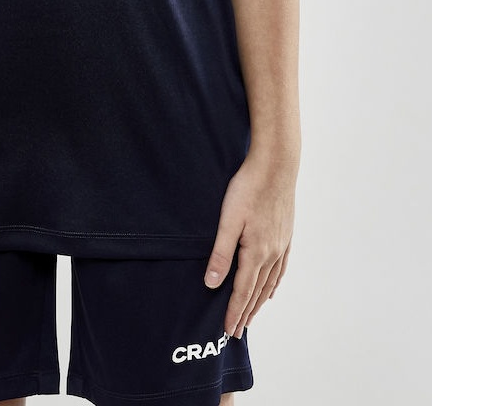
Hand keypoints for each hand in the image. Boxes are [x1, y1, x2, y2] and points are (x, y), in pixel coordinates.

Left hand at [203, 149, 297, 338]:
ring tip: (251, 315)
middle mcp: (272, 253)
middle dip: (245, 312)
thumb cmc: (249, 188)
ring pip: (270, 282)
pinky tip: (271, 287)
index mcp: (256, 252)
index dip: (234, 312)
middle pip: (257, 291)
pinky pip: (281, 267)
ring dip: (259, 301)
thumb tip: (211, 283)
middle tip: (236, 331)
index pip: (242, 291)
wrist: (276, 166)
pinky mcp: (286, 234)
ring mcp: (281, 244)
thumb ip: (221, 253)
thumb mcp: (228, 220)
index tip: (227, 330)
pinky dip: (274, 283)